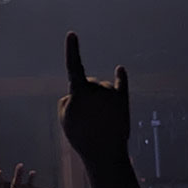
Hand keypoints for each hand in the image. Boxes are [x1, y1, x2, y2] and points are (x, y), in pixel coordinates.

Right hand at [58, 32, 130, 164]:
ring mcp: (112, 93)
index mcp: (79, 91)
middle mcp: (98, 87)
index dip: (72, 49)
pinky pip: (120, 84)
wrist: (105, 154)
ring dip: (97, 99)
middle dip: (83, 95)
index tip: (72, 34)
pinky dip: (120, 77)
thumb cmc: (80, 136)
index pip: (73, 66)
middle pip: (86, 83)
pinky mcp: (123, 99)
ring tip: (98, 120)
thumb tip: (79, 92)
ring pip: (100, 88)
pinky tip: (120, 69)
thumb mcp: (64, 117)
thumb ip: (67, 99)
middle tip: (84, 118)